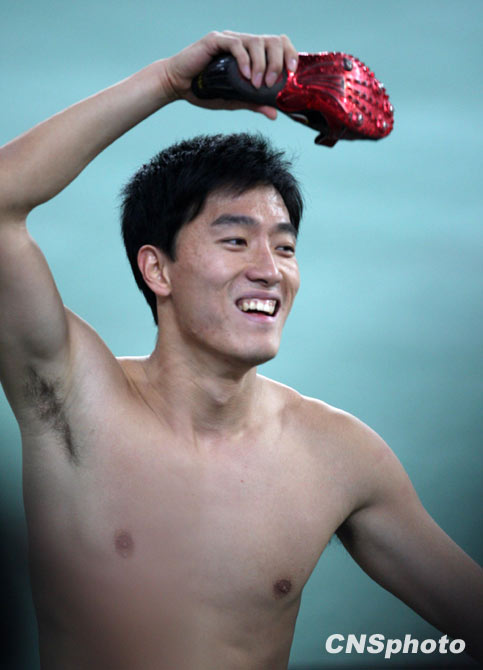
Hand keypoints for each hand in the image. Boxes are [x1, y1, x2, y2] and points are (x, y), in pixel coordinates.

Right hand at [162, 30, 297, 118]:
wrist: (178, 86)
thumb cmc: (205, 91)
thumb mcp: (234, 100)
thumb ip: (254, 103)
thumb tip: (274, 114)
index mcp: (251, 54)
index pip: (278, 45)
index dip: (290, 55)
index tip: (292, 73)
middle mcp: (243, 43)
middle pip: (272, 40)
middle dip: (278, 61)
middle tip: (273, 83)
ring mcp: (230, 40)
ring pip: (257, 41)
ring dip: (262, 63)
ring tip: (257, 83)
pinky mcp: (215, 40)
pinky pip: (236, 45)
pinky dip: (244, 60)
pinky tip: (244, 76)